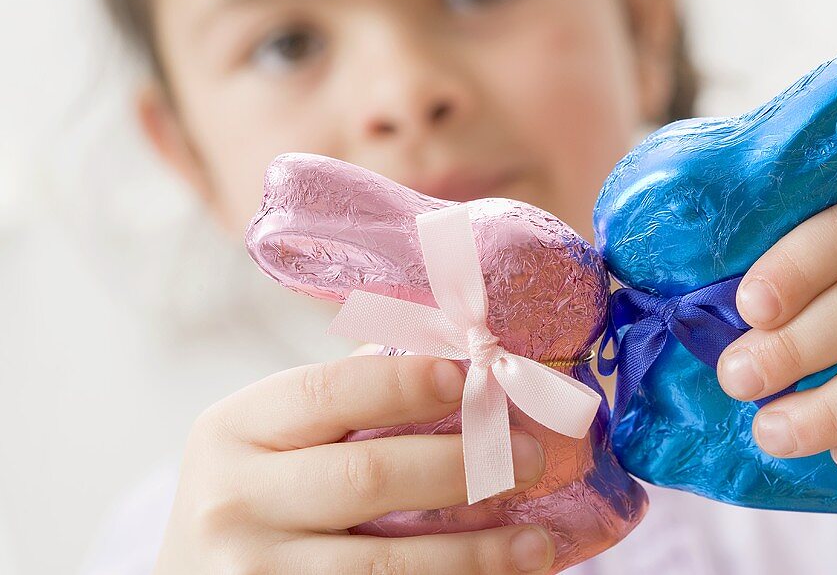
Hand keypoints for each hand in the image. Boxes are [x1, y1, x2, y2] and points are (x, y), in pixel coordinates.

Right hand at [155, 354, 552, 573]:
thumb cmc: (256, 490)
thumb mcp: (273, 434)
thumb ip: (347, 396)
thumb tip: (456, 352)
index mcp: (233, 428)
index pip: (326, 394)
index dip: (402, 384)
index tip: (468, 377)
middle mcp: (232, 502)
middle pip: (367, 477)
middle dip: (462, 466)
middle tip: (531, 457)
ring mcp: (253, 574)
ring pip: (382, 565)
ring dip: (472, 554)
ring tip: (534, 542)